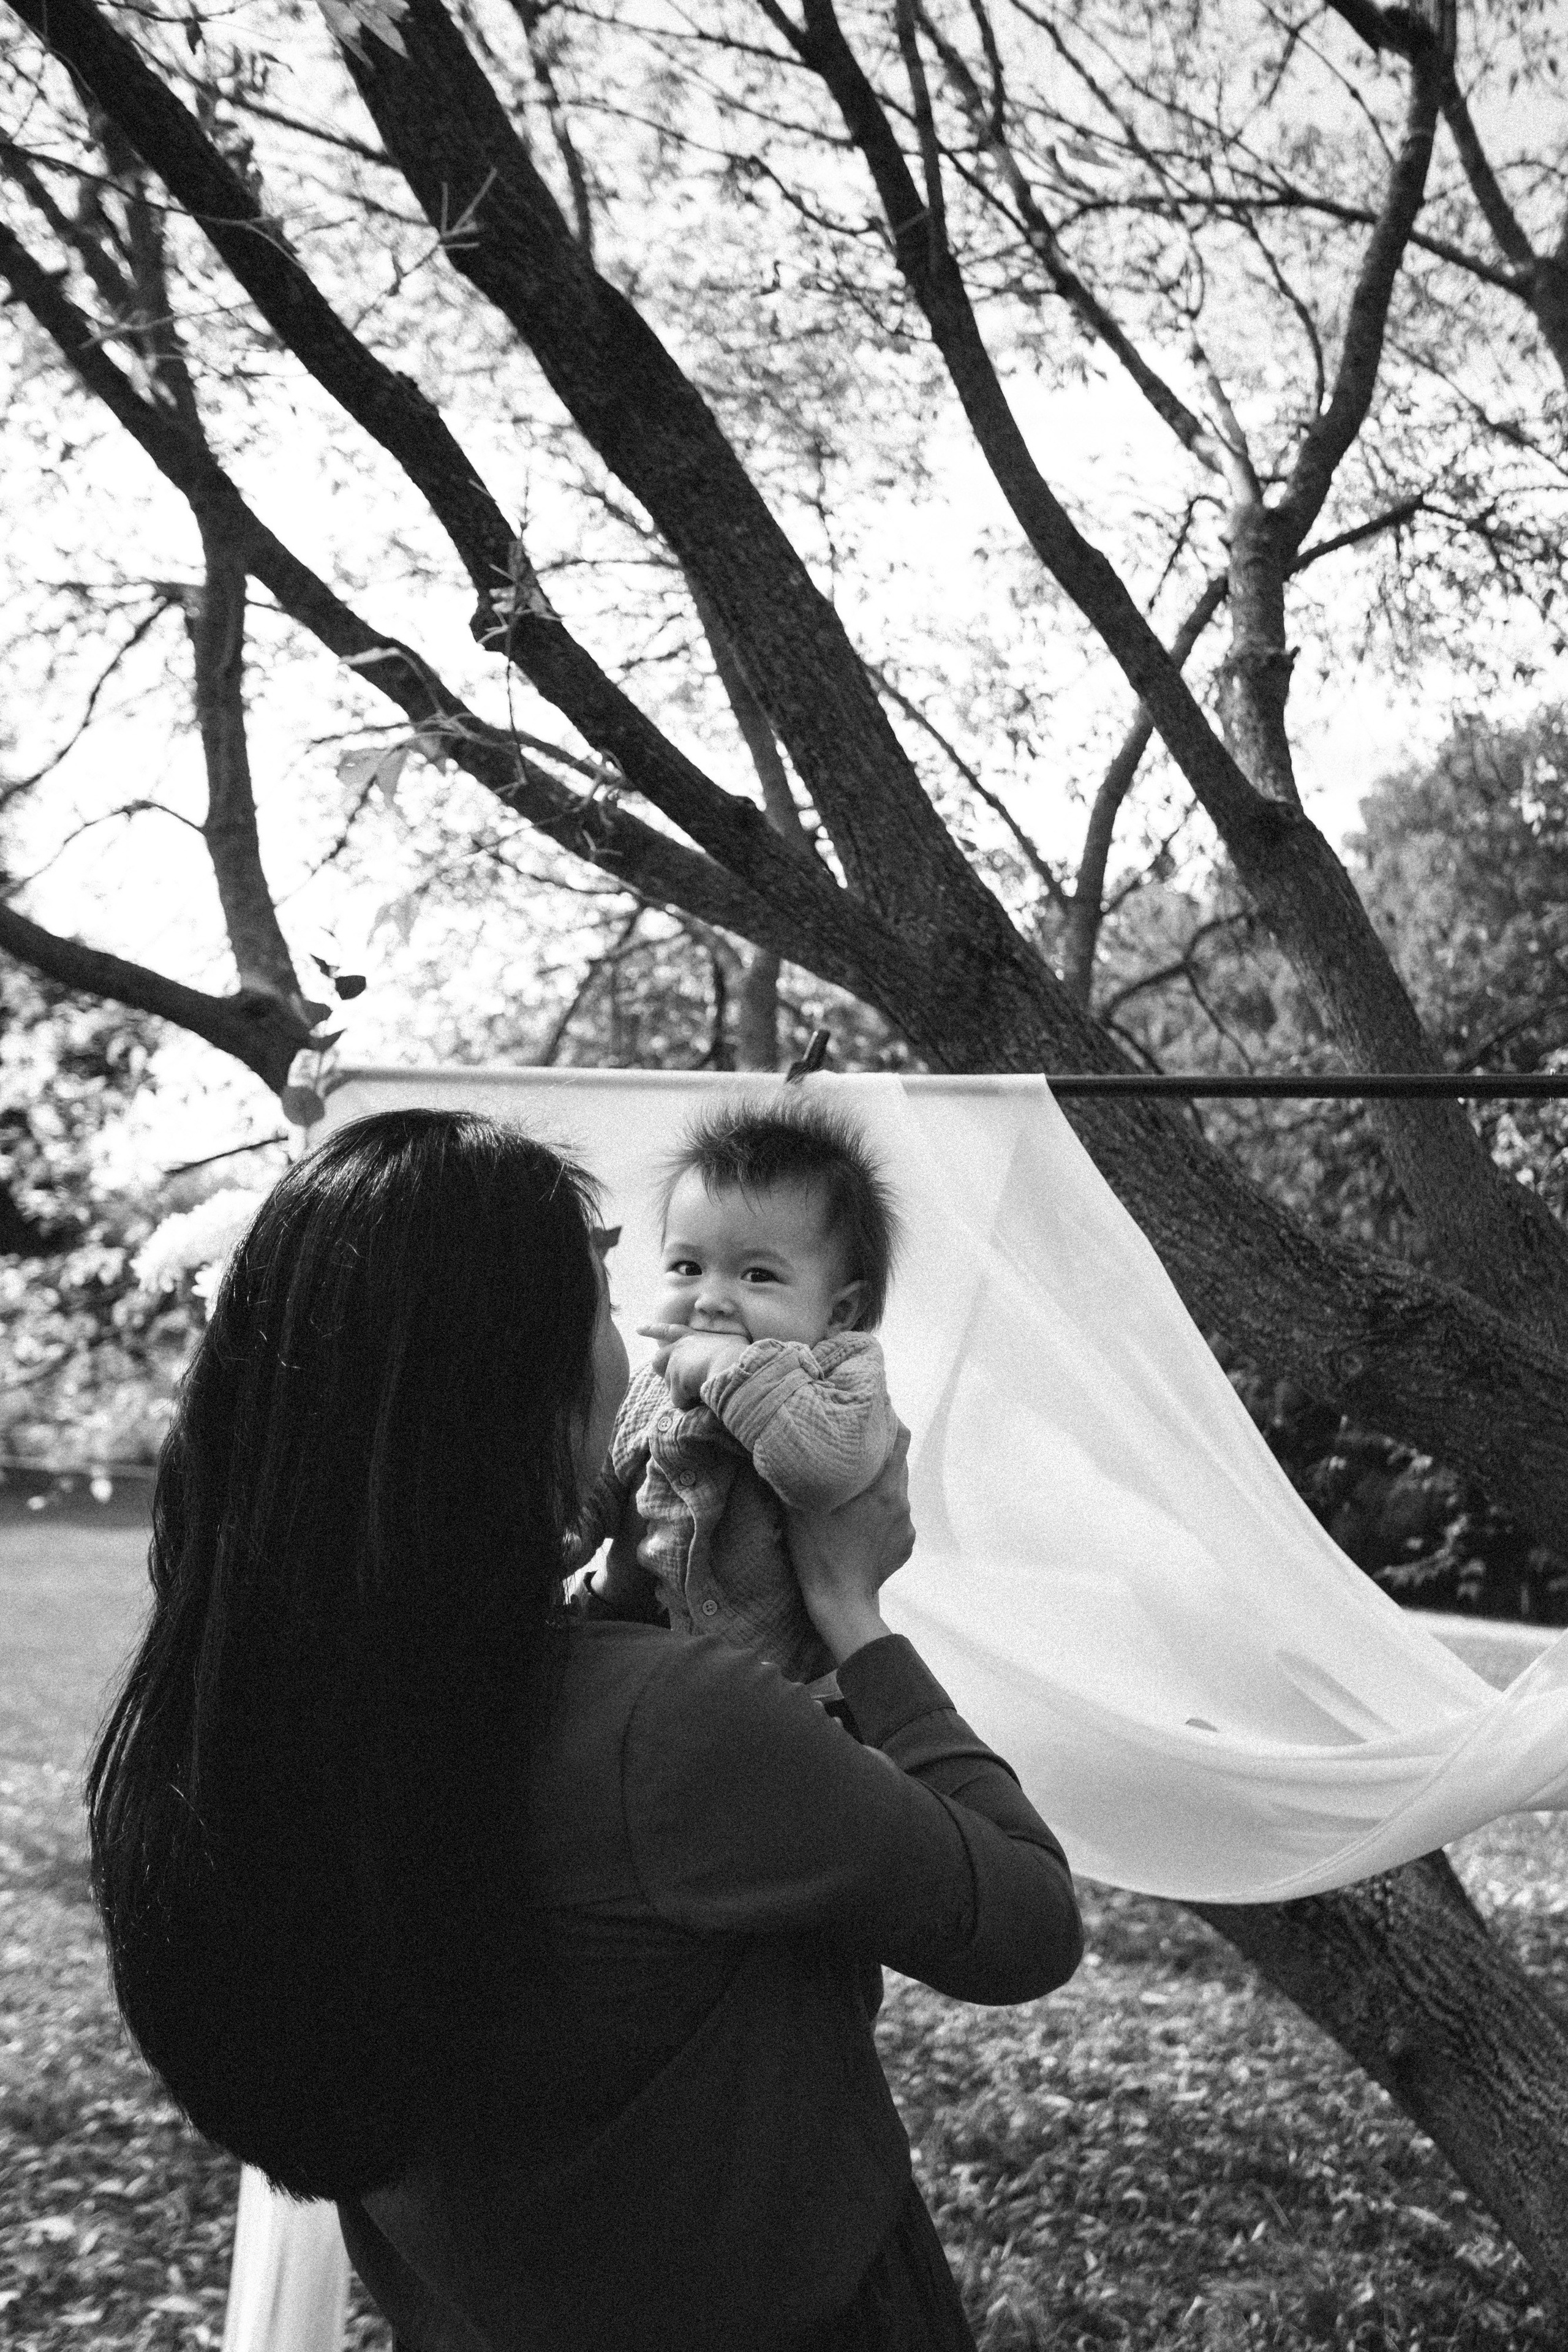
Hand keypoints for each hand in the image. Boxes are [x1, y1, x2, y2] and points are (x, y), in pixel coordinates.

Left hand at [639, 1321, 749, 1407]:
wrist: (735, 1366)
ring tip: (704, 1391)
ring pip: (671, 1387)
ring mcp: (676, 1365)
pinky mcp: (676, 1381)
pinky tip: (703, 1400)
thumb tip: (726, 1356)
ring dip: (685, 1393)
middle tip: (677, 1382)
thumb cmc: (740, 1356)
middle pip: (657, 1361)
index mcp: (694, 1338)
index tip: (638, 1329)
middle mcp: (681, 1348)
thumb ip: (721, 1348)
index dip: (653, 1330)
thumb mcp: (732, 1343)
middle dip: (662, 1373)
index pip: (670, 1331)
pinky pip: (678, 1401)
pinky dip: (689, 1405)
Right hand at [784, 1426, 913, 1665]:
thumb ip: (799, 1474)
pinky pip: (895, 1518)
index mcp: (883, 1487)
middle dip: (878, 1452)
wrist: (841, 1602)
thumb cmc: (817, 1551)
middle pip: (896, 1462)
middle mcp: (901, 1501)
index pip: (900, 1436)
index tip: (874, 1407)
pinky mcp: (906, 1544)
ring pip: (895, 1491)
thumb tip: (782, 1444)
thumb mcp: (800, 1508)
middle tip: (855, 1446)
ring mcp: (906, 1524)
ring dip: (877, 1486)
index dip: (890, 1417)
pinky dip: (880, 1515)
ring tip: (853, 1492)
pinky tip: (859, 1525)